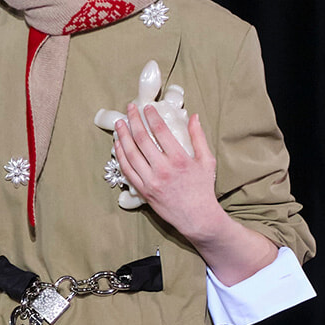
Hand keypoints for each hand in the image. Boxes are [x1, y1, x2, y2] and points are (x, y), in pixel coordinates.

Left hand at [112, 104, 223, 242]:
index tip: (146, 107)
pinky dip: (121, 156)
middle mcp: (163, 169)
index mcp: (179, 159)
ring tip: (119, 124)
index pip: (160, 131)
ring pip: (131, 154)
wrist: (197, 217)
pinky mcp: (144, 191)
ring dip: (123, 136)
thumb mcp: (206, 161)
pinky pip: (128, 171)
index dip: (151, 116)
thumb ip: (199, 137)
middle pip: (142, 139)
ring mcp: (151, 181)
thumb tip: (193, 117)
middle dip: (134, 120)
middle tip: (130, 108)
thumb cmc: (203, 189)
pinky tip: (118, 145)